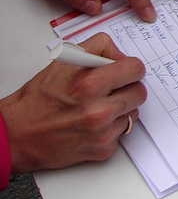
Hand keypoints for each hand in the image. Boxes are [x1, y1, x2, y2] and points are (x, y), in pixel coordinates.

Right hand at [0, 33, 145, 172]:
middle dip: (128, 88)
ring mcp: (102, 132)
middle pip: (140, 92)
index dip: (130, 68)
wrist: (17, 134)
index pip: (135, 69)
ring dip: (121, 108)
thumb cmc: (38, 99)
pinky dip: (111, 127)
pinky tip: (92, 124)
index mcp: (89, 84)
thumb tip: (121, 56)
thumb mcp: (65, 62)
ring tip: (98, 107)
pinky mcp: (102, 149)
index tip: (124, 71)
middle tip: (111, 89)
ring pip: (133, 112)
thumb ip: (99, 49)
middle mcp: (98, 110)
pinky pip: (122, 132)